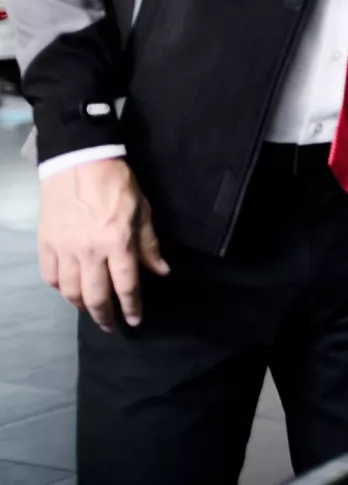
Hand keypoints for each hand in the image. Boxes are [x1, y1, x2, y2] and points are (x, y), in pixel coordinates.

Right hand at [38, 157, 169, 331]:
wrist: (79, 161)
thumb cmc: (116, 183)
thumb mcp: (142, 209)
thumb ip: (149, 243)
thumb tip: (161, 271)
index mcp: (117, 241)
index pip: (127, 284)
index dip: (132, 307)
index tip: (135, 321)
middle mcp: (90, 251)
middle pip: (96, 296)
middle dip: (105, 317)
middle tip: (111, 326)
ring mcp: (64, 249)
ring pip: (70, 292)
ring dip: (82, 306)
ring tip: (92, 309)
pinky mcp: (46, 244)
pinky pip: (50, 277)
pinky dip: (60, 288)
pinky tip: (69, 289)